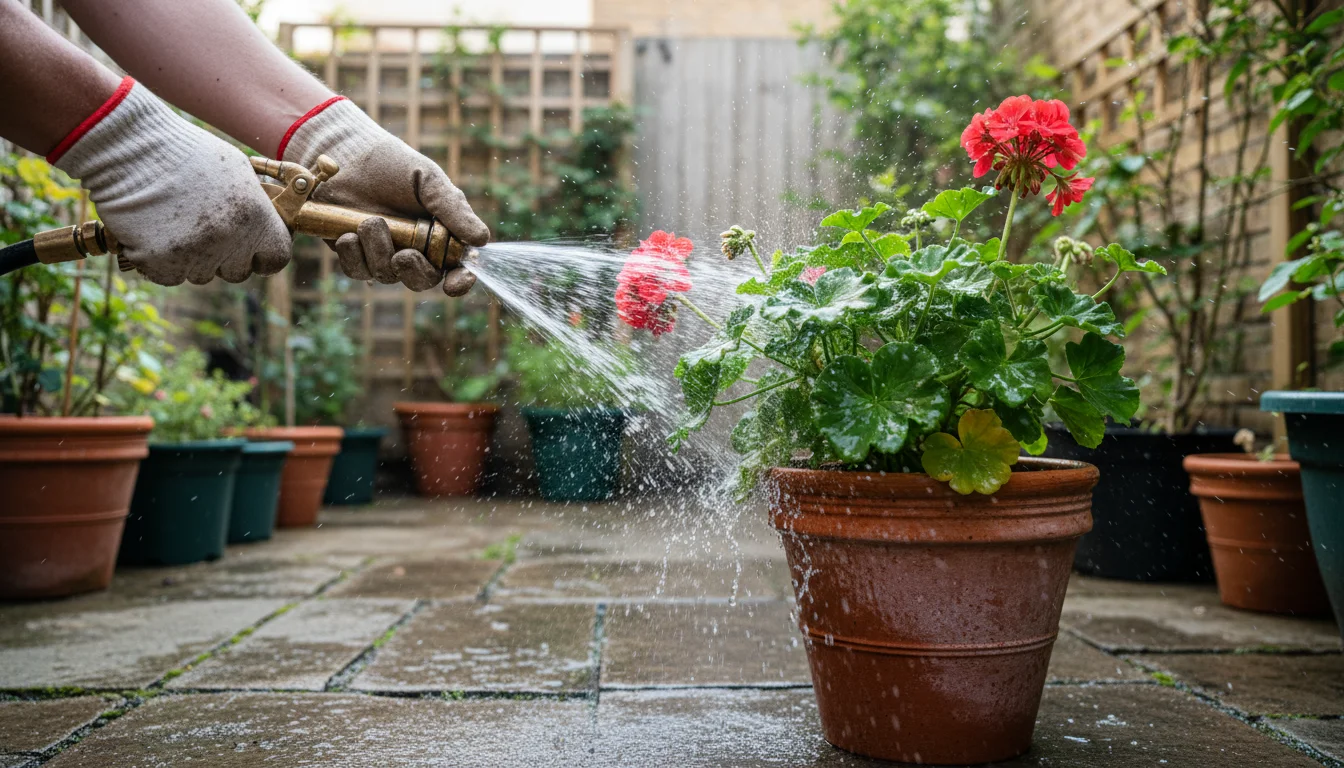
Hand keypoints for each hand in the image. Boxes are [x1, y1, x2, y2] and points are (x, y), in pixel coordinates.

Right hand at [53, 79, 290, 285]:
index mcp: (256, 218)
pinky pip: (168, 276)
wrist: (131, 147)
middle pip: (237, 272)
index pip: (276, 258)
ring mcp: (195, 255)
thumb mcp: (236, 170)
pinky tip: (152, 231)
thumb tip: (264, 224)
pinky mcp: (160, 263)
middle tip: (203, 230)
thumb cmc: (184, 152)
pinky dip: (159, 261)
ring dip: (190, 258)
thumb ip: (255, 205)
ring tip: (173, 221)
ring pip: (200, 274)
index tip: (252, 251)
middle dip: (224, 257)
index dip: (263, 255)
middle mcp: (230, 241)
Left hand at [279, 98, 488, 296]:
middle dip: (413, 271)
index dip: (460, 281)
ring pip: (387, 275)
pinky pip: (357, 270)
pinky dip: (354, 254)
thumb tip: (482, 240)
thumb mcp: (429, 180)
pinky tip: (349, 233)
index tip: (454, 284)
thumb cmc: (393, 164)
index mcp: (440, 235)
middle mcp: (415, 250)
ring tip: (369, 221)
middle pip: (422, 280)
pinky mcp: (355, 255)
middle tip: (404, 254)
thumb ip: (453, 210)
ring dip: (378, 250)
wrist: (346, 154)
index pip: (457, 268)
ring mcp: (384, 255)